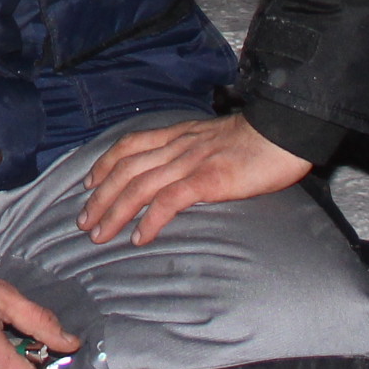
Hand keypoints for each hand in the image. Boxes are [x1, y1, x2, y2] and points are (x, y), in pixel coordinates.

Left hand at [77, 113, 310, 247]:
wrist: (284, 131)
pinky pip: (168, 201)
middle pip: (125, 170)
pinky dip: (149, 220)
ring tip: (100, 234)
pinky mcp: (207, 180)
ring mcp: (190, 162)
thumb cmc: (257, 140)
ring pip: (139, 187)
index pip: (129, 146)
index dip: (104, 164)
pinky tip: (139, 237)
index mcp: (178, 134)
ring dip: (114, 212)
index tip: (88, 184)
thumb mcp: (215, 139)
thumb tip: (184, 170)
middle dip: (100, 196)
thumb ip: (195, 151)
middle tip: (84, 221)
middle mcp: (177, 146)